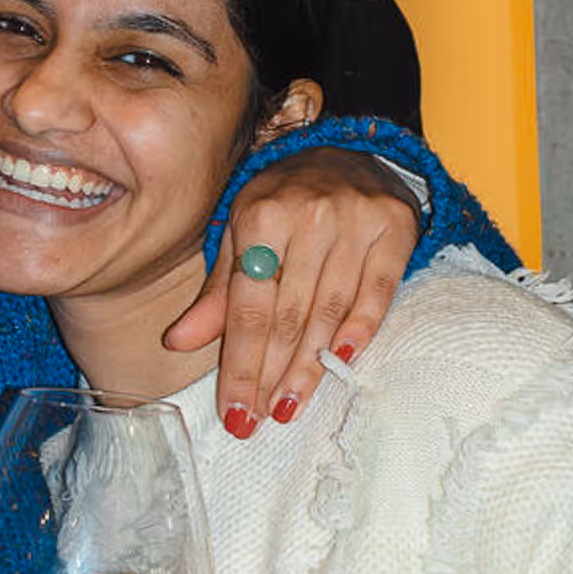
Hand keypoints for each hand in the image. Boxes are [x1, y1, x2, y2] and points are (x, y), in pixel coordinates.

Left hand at [165, 148, 419, 435]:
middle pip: (288, 314)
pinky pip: (377, 292)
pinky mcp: (395, 225)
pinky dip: (360, 331)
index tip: (236, 413)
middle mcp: (309, 214)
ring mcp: (355, 219)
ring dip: (310, 366)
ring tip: (292, 406)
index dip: (241, 365)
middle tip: (262, 420)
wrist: (347, 153)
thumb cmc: (282, 203)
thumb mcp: (240, 235)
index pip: (248, 307)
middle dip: (272, 375)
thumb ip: (217, 294)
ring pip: (330, 310)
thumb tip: (177, 343)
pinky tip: (341, 364)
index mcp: (261, 214)